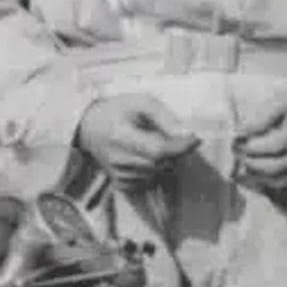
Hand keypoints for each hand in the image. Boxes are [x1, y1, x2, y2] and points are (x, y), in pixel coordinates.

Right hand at [75, 95, 199, 187]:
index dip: (179, 147)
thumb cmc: (119, 110)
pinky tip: (145, 158)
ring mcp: (118, 174)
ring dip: (163, 162)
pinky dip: (153, 172)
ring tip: (151, 145)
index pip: (157, 150)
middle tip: (166, 137)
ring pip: (157, 174)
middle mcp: (118, 159)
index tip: (195, 139)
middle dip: (171, 153)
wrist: (90, 126)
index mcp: (121, 135)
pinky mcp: (120, 184)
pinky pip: (148, 182)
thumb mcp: (142, 102)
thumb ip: (165, 117)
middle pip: (160, 163)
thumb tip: (188, 134)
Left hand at [231, 83, 286, 191]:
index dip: (251, 148)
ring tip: (242, 163)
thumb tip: (240, 134)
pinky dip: (267, 181)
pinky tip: (254, 173)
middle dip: (250, 162)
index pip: (273, 147)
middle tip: (235, 153)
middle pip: (275, 167)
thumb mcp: (284, 101)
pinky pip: (286, 183)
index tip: (235, 143)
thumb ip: (262, 119)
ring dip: (257, 176)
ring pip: (279, 180)